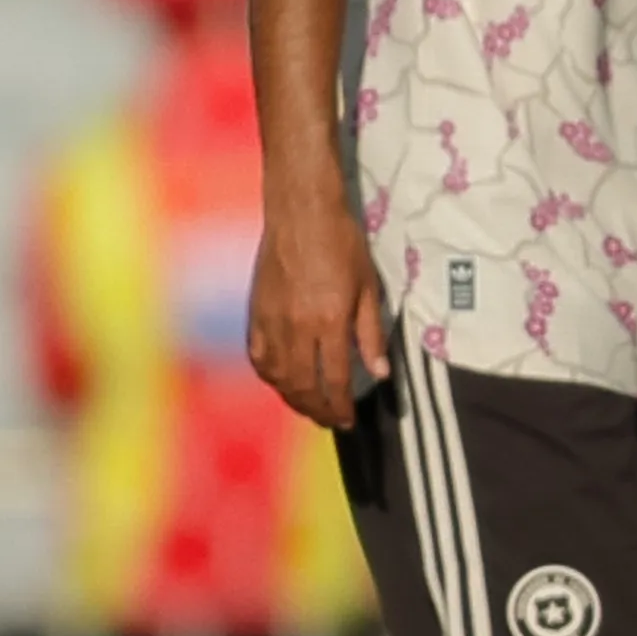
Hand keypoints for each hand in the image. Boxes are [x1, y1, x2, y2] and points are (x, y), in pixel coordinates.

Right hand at [247, 201, 390, 429]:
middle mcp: (296, 327)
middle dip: (318, 410)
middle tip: (332, 422)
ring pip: (277, 375)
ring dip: (293, 399)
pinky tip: (282, 383)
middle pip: (302, 385)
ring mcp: (271, 320)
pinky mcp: (256, 312)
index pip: (333, 379)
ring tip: (311, 409)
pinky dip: (270, 376)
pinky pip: (258, 355)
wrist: (301, 213)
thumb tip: (380, 374)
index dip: (340, 406)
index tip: (348, 421)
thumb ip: (371, 334)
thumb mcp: (368, 288)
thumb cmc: (343, 245)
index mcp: (328, 322)